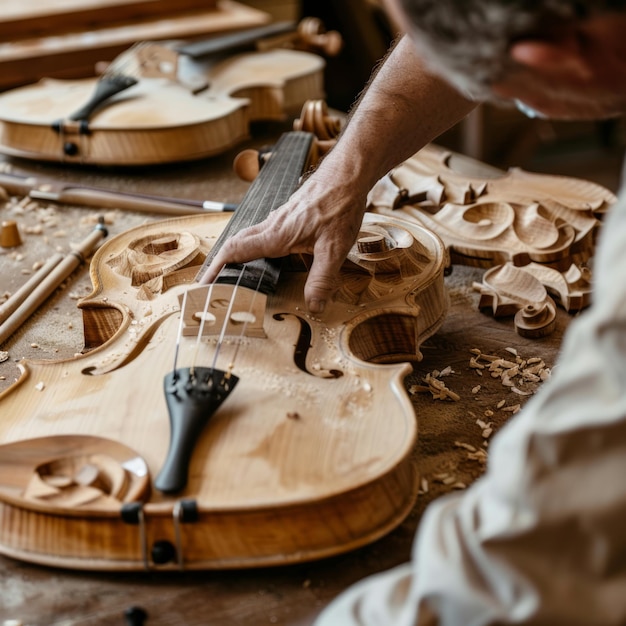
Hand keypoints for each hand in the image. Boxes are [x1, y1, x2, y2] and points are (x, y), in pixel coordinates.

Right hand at [201, 174, 367, 313]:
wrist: (347, 174)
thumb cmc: (340, 206)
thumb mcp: (334, 248)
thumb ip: (322, 279)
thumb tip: (313, 307)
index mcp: (276, 235)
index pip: (236, 251)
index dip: (217, 268)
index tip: (203, 284)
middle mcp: (272, 225)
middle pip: (237, 243)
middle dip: (221, 262)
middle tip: (212, 282)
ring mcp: (279, 218)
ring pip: (250, 236)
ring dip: (237, 252)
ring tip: (233, 271)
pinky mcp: (289, 215)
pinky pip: (264, 231)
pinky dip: (255, 244)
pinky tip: (268, 253)